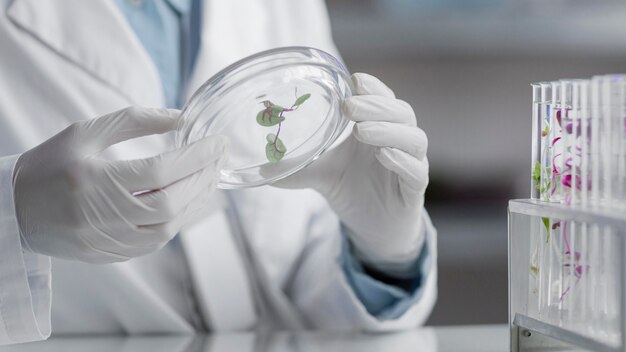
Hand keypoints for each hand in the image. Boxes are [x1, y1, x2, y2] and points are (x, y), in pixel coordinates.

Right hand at [13, 107, 228, 263]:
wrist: (13, 210)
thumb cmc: (49, 166)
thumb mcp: (85, 132)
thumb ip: (134, 121)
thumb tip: (181, 118)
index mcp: (92, 180)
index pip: (160, 171)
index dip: (195, 157)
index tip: (218, 143)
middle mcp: (101, 215)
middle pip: (170, 203)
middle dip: (201, 179)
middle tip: (218, 159)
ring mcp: (106, 241)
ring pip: (167, 228)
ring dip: (194, 202)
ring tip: (208, 179)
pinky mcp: (109, 255)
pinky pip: (155, 242)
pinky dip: (176, 221)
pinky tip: (186, 202)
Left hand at [276, 73, 428, 270]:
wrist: (374, 227)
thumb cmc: (352, 188)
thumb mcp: (321, 174)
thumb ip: (296, 167)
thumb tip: (260, 168)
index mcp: (377, 128)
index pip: (383, 99)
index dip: (373, 88)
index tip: (353, 79)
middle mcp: (398, 141)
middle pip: (402, 112)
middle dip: (376, 106)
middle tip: (350, 106)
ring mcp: (411, 163)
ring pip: (414, 138)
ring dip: (389, 130)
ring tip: (361, 130)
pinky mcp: (415, 189)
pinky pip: (417, 171)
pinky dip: (402, 161)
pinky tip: (384, 155)